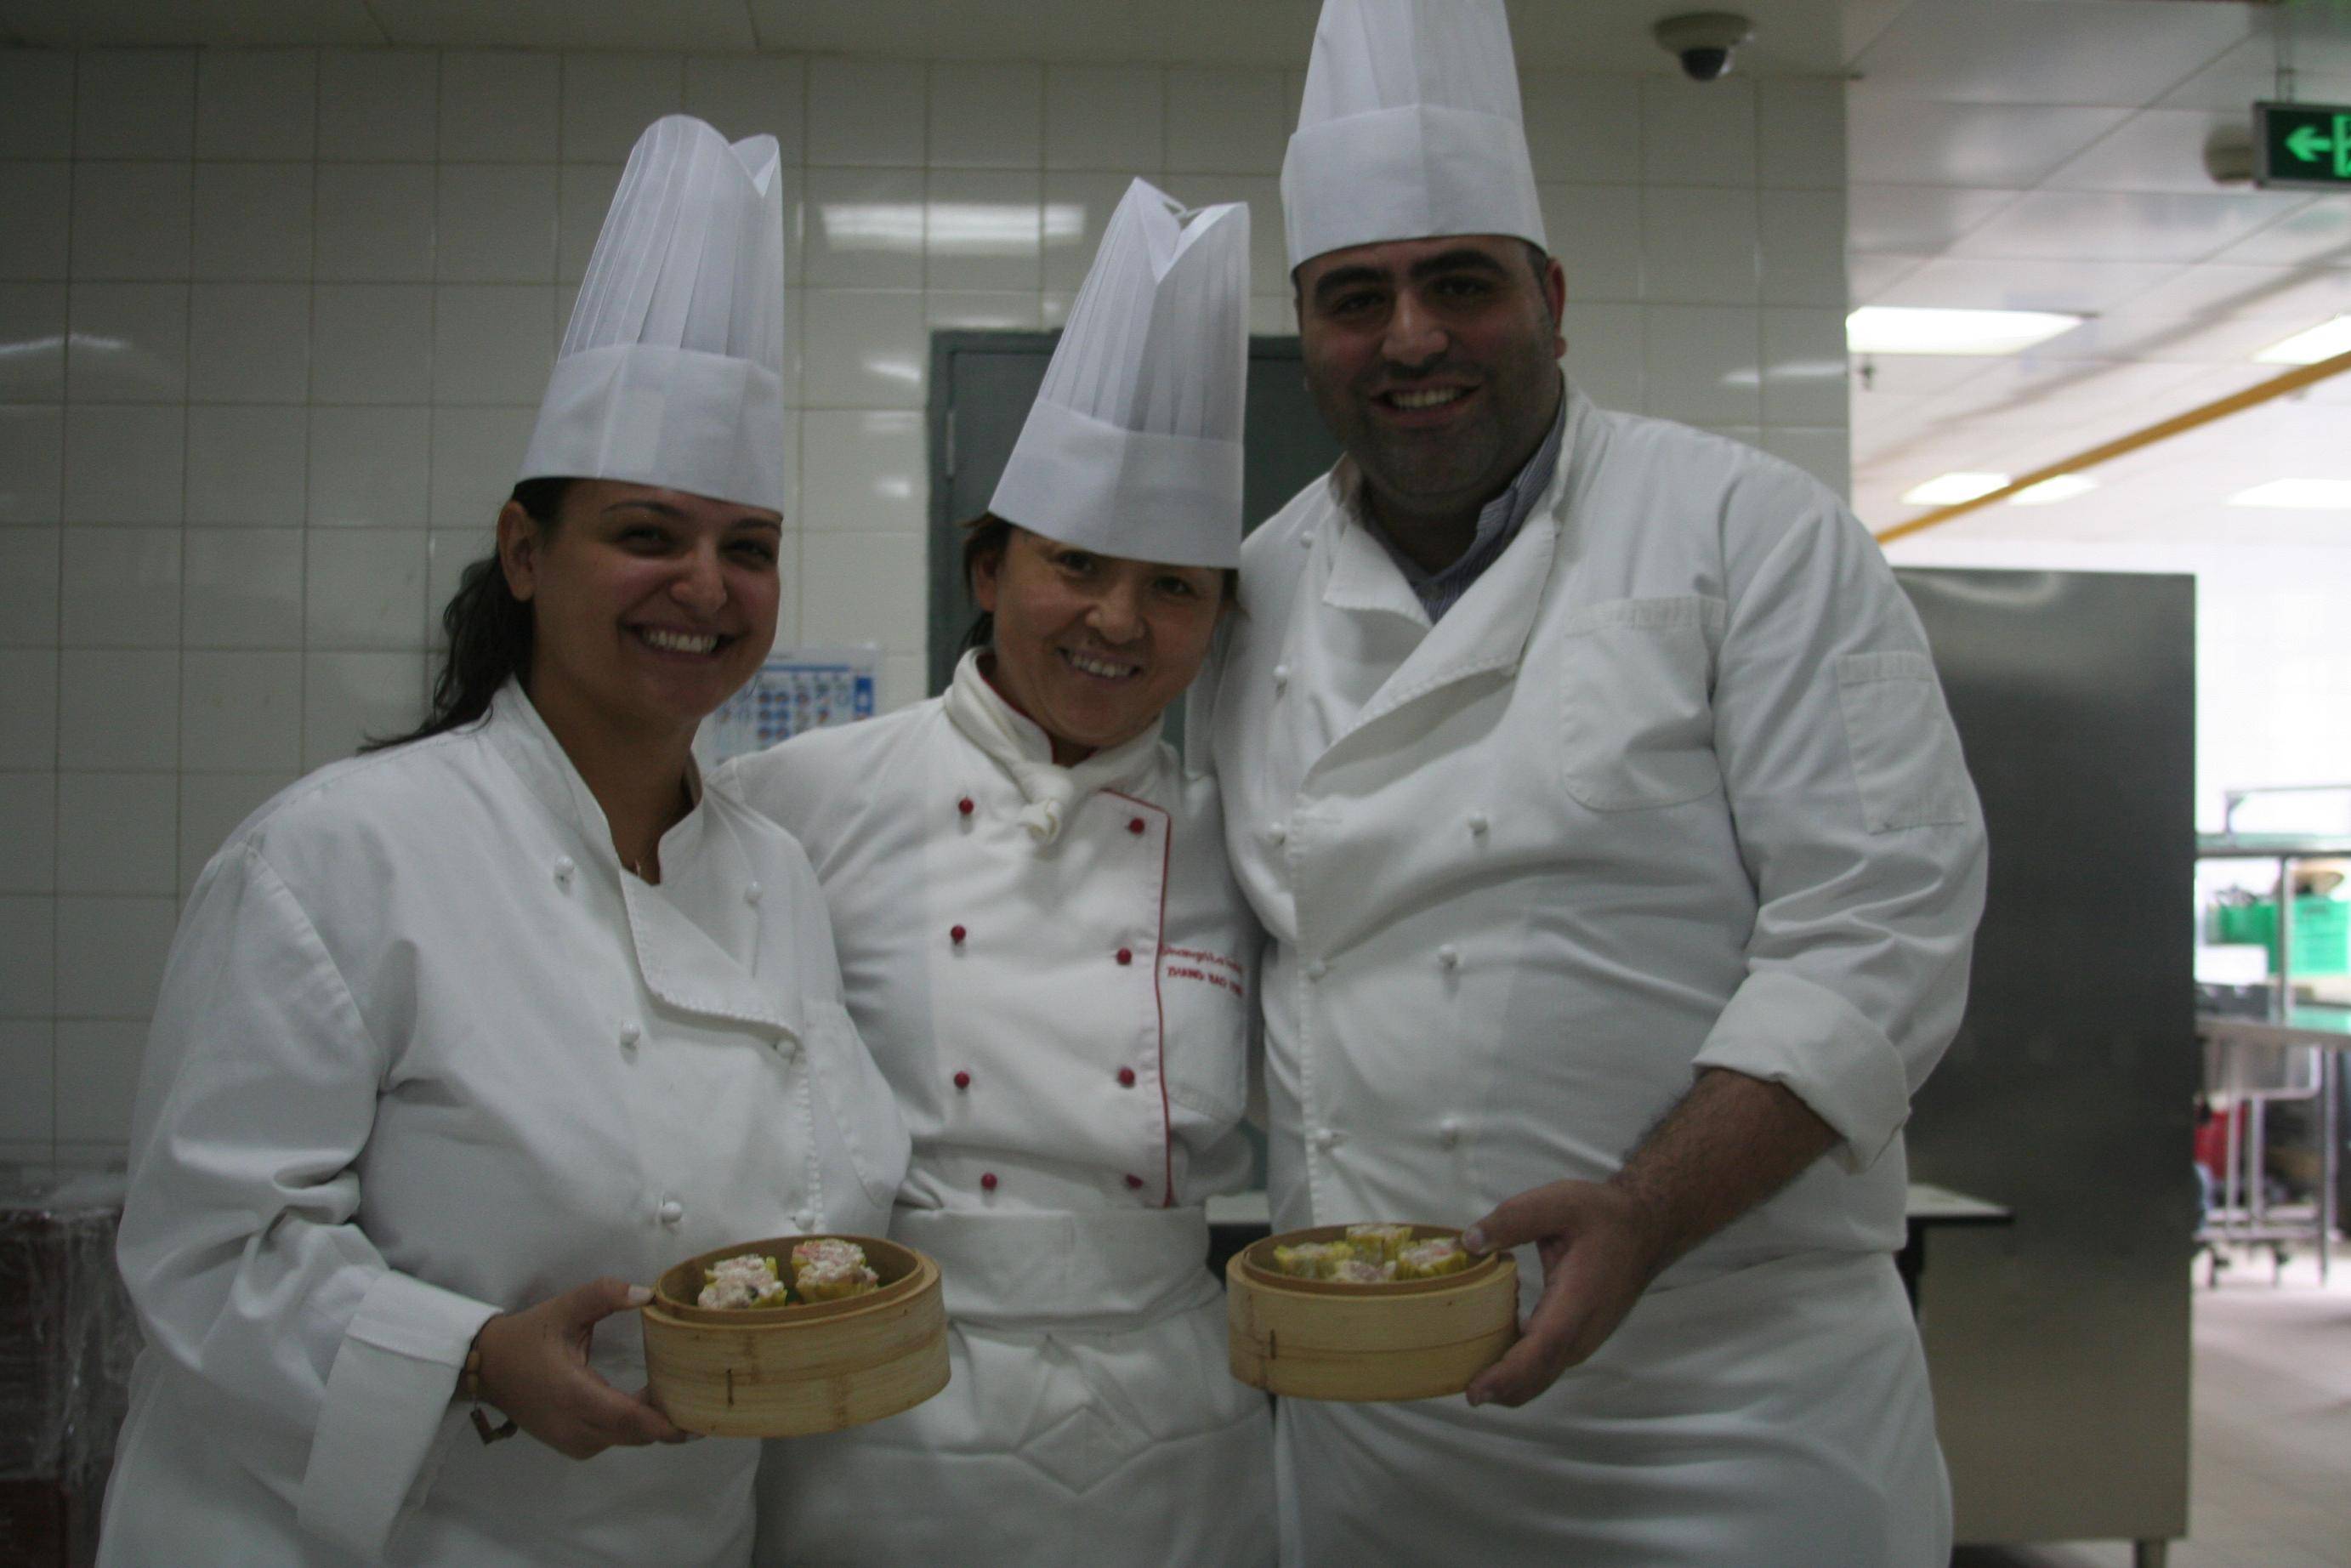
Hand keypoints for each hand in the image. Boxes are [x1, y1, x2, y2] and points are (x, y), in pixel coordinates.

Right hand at [471, 1277, 694, 1458]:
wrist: (486, 1366)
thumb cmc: (528, 1336)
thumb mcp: (566, 1308)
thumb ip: (605, 1295)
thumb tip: (648, 1294)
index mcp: (574, 1394)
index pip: (630, 1419)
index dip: (666, 1421)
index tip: (698, 1416)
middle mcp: (574, 1426)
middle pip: (635, 1434)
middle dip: (668, 1421)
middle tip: (701, 1397)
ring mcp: (570, 1440)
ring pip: (625, 1440)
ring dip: (651, 1424)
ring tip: (679, 1396)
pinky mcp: (568, 1444)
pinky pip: (611, 1440)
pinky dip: (631, 1427)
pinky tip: (647, 1405)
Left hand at [1460, 1180, 1670, 1408]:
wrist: (1644, 1229)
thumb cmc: (1601, 1216)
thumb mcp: (1558, 1202)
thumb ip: (1513, 1220)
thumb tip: (1468, 1242)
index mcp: (1577, 1301)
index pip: (1542, 1350)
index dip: (1508, 1375)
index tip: (1476, 1392)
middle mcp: (1582, 1331)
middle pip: (1537, 1376)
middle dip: (1498, 1390)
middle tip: (1457, 1389)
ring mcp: (1582, 1339)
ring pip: (1541, 1375)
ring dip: (1506, 1381)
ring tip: (1466, 1369)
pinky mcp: (1578, 1338)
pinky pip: (1545, 1362)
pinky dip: (1518, 1367)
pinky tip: (1490, 1347)